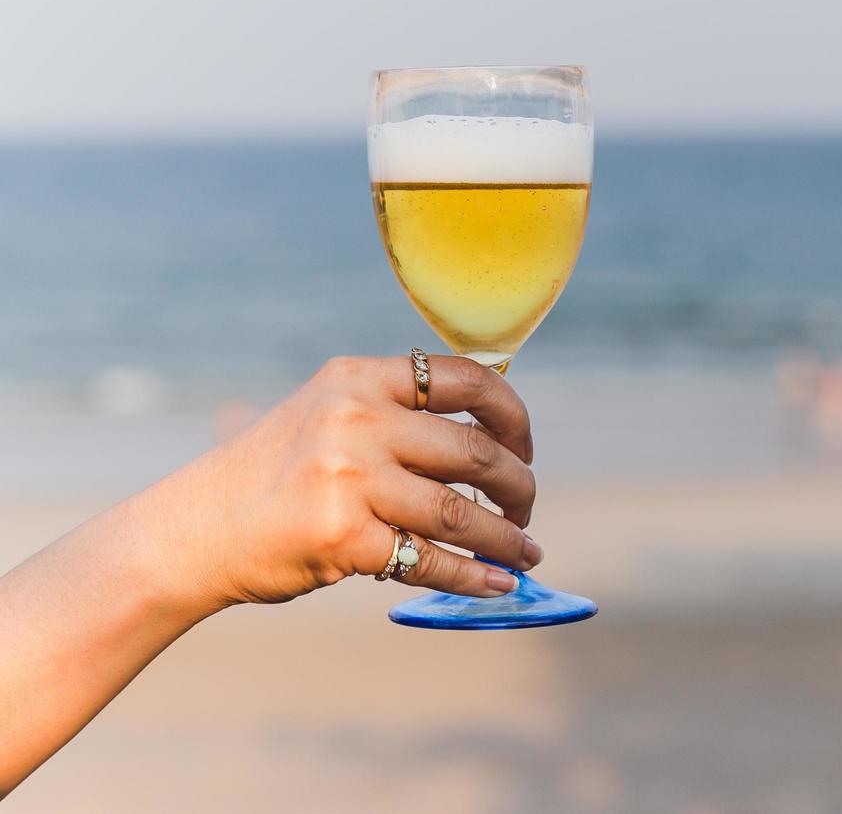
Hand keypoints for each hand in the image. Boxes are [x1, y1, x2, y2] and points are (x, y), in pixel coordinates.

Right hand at [144, 354, 541, 611]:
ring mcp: (349, 477)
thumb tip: (492, 438)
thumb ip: (395, 413)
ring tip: (525, 552)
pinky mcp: (344, 537)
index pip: (464, 378)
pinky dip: (474, 576)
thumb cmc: (274, 476)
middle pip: (474, 450)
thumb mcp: (326, 414)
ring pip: (461, 511)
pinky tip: (498, 583)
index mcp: (358, 378)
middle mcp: (355, 419)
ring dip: (506, 537)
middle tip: (525, 509)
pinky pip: (431, 560)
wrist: (194, 532)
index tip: (523, 446)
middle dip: (518, 485)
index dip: (511, 414)